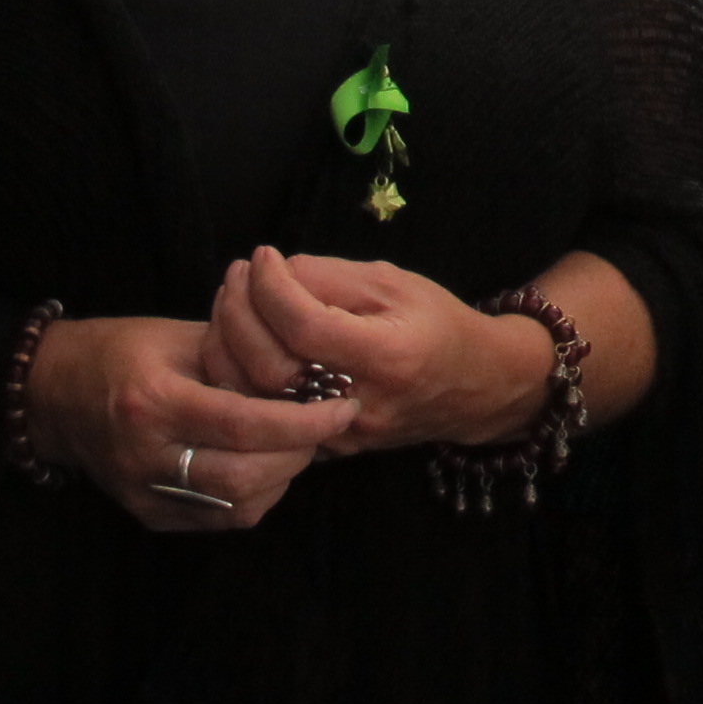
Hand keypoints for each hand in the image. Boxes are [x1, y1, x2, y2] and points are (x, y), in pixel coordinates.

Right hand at [23, 312, 357, 532]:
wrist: (56, 393)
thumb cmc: (125, 350)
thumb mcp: (183, 336)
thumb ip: (241, 358)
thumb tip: (309, 372)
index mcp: (155, 401)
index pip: (245, 424)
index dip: (304, 420)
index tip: (343, 405)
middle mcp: (147, 455)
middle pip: (245, 474)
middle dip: (300, 452)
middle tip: (326, 424)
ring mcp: (145, 493)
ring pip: (237, 505)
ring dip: (284, 476)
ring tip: (300, 442)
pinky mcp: (149, 515)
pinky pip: (219, 518)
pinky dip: (257, 495)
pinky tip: (268, 464)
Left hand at [202, 248, 564, 455]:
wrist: (474, 386)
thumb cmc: (437, 323)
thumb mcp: (397, 283)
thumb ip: (333, 278)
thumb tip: (276, 274)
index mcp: (388, 357)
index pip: (306, 328)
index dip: (272, 289)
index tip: (263, 255)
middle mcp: (360, 405)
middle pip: (271, 367)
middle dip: (240, 313)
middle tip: (238, 273)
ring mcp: (338, 435)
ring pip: (256, 399)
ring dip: (228, 345)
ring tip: (232, 299)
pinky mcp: (323, 448)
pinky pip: (265, 415)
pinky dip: (239, 375)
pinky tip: (238, 339)